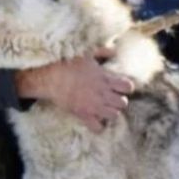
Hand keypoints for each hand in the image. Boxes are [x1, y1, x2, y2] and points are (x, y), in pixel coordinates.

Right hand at [15, 47, 134, 132]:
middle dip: (119, 101)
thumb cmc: (68, 65)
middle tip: (112, 99)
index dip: (126, 87)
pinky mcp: (83, 115)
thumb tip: (114, 51)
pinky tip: (96, 119)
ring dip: (111, 113)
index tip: (120, 87)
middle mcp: (102, 93)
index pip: (128, 87)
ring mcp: (93, 105)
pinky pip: (98, 128)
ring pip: (114, 116)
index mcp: (104, 78)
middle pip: (123, 103)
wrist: (50, 78)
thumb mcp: (87, 54)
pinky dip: (99, 126)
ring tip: (105, 109)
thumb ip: (102, 52)